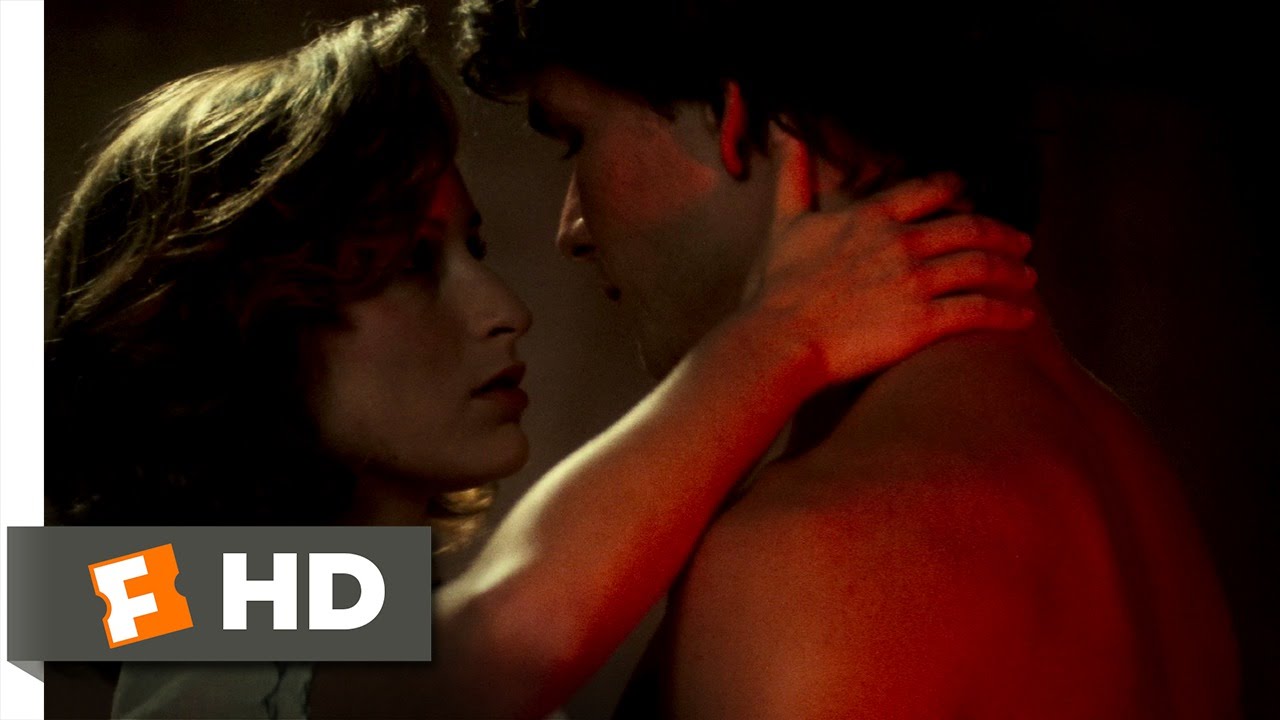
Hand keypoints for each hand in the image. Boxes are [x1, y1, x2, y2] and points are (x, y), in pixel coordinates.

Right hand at [736, 128, 1036, 390]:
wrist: (779, 337)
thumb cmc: (777, 287)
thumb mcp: (785, 223)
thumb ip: (794, 179)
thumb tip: (787, 137)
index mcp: (872, 218)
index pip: (929, 190)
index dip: (957, 190)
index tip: (971, 194)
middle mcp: (901, 243)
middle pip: (968, 227)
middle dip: (1001, 232)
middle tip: (1021, 240)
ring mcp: (915, 282)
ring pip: (981, 265)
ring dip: (1012, 269)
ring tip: (1029, 276)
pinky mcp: (924, 322)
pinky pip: (979, 310)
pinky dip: (1007, 312)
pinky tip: (1024, 317)